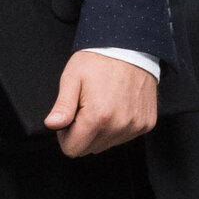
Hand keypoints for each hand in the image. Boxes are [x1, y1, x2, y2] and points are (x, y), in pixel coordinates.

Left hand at [44, 50, 158, 156]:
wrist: (131, 47)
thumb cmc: (99, 60)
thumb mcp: (72, 78)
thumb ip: (62, 106)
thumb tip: (52, 125)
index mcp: (97, 117)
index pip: (72, 150)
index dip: (65, 135)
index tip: (69, 118)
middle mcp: (119, 126)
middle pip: (89, 149)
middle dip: (83, 133)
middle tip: (85, 107)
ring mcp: (135, 126)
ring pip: (107, 144)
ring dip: (101, 130)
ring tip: (103, 103)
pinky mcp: (146, 123)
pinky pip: (124, 136)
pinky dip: (118, 126)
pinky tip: (117, 105)